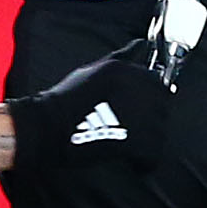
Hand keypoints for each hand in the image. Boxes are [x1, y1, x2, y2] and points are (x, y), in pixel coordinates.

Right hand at [7, 39, 171, 174]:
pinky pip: (152, 153)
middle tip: (130, 129)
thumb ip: (120, 58)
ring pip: (158, 131)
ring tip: (129, 146)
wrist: (45, 126)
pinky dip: (145, 161)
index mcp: (124, 71)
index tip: (138, 109)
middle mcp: (133, 89)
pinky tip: (135, 163)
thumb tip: (139, 44)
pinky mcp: (132, 141)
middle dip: (150, 120)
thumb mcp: (91, 71)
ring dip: (148, 141)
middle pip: (161, 107)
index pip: (156, 82)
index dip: (149, 99)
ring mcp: (135, 115)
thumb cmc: (64, 100)